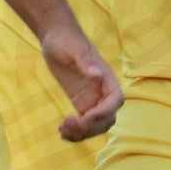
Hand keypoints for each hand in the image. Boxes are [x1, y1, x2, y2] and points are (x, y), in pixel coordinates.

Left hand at [40, 24, 122, 140]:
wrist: (55, 36)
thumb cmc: (67, 38)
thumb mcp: (75, 48)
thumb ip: (86, 62)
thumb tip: (97, 74)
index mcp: (107, 78)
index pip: (115, 101)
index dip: (104, 112)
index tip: (85, 116)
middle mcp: (102, 91)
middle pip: (106, 119)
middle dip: (90, 127)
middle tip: (67, 123)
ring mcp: (92, 99)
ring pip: (95, 126)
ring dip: (81, 133)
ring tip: (62, 130)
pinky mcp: (81, 102)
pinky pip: (83, 123)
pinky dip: (75, 132)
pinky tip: (61, 131)